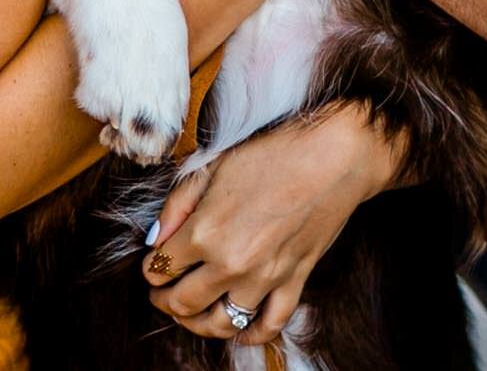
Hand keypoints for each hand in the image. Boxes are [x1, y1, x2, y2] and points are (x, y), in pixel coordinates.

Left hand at [142, 104, 405, 345]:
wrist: (335, 154)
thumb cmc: (275, 151)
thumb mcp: (214, 165)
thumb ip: (178, 204)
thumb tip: (155, 239)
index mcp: (206, 231)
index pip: (161, 266)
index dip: (151, 267)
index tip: (154, 263)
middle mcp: (231, 262)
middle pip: (183, 302)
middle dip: (164, 301)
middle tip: (161, 293)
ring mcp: (265, 277)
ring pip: (219, 324)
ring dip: (196, 324)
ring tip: (190, 313)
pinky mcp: (295, 281)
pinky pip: (270, 324)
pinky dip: (250, 335)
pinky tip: (238, 330)